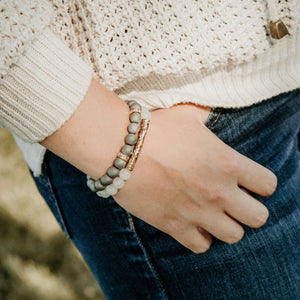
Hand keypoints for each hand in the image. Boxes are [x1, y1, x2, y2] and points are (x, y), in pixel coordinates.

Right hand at [113, 104, 276, 252]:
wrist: (119, 147)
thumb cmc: (155, 127)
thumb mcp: (188, 114)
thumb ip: (207, 115)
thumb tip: (209, 110)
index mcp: (228, 163)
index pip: (268, 184)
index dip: (261, 184)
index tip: (249, 182)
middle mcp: (219, 192)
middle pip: (259, 218)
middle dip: (249, 209)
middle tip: (233, 200)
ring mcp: (198, 212)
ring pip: (234, 236)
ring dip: (226, 225)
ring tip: (213, 213)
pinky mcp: (174, 226)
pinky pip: (201, 246)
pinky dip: (200, 237)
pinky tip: (191, 222)